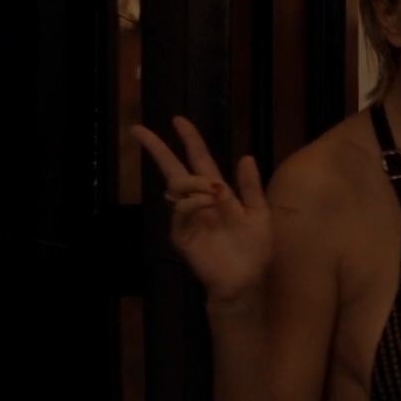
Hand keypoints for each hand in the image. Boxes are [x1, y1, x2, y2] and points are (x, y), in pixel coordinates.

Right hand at [130, 117, 271, 300]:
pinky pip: (181, 211)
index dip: (190, 140)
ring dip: (193, 182)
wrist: (248, 280)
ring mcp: (188, 218)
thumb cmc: (255, 249)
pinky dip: (194, 202)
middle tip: (140, 131)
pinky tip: (209, 200)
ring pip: (177, 187)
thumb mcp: (260, 213)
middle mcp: (199, 202)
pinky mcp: (182, 235)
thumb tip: (246, 156)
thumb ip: (251, 187)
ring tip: (215, 191)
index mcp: (218, 193)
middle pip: (174, 169)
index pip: (199, 160)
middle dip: (158, 149)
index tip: (178, 120)